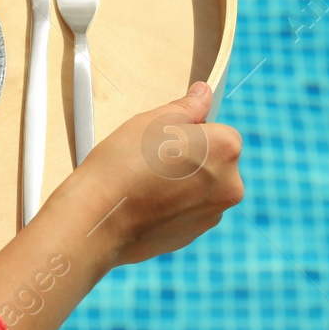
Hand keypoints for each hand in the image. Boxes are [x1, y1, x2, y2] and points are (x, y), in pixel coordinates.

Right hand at [70, 81, 243, 264]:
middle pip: (214, 161)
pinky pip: (187, 211)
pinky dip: (172, 206)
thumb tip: (204, 93)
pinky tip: (145, 203)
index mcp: (226, 149)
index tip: (164, 138)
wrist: (99, 218)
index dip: (191, 131)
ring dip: (182, 183)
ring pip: (201, 187)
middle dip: (190, 158)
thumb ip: (188, 106)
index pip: (219, 131)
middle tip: (152, 158)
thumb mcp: (154, 120)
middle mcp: (230, 185)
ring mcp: (213, 214)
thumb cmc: (124, 163)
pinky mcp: (194, 236)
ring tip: (146, 182)